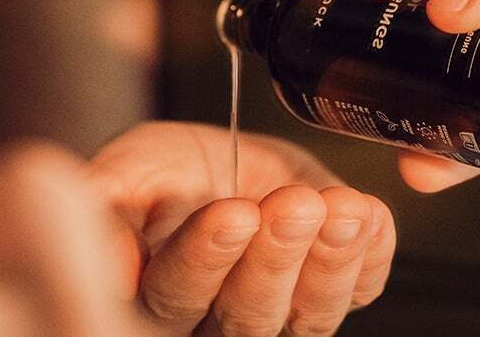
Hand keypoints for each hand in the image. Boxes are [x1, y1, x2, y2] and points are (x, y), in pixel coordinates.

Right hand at [88, 120, 394, 334]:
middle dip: (276, 256)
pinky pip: (364, 287)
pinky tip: (368, 216)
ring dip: (331, 258)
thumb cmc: (161, 175)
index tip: (233, 211)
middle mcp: (224, 320)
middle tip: (292, 205)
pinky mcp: (338, 285)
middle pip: (250, 313)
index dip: (208, 257)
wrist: (217, 159)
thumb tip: (110, 267)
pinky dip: (371, 253)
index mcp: (164, 297)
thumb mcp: (125, 174)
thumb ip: (108, 210)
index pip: (181, 295)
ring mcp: (286, 308)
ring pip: (311, 312)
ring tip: (341, 207)